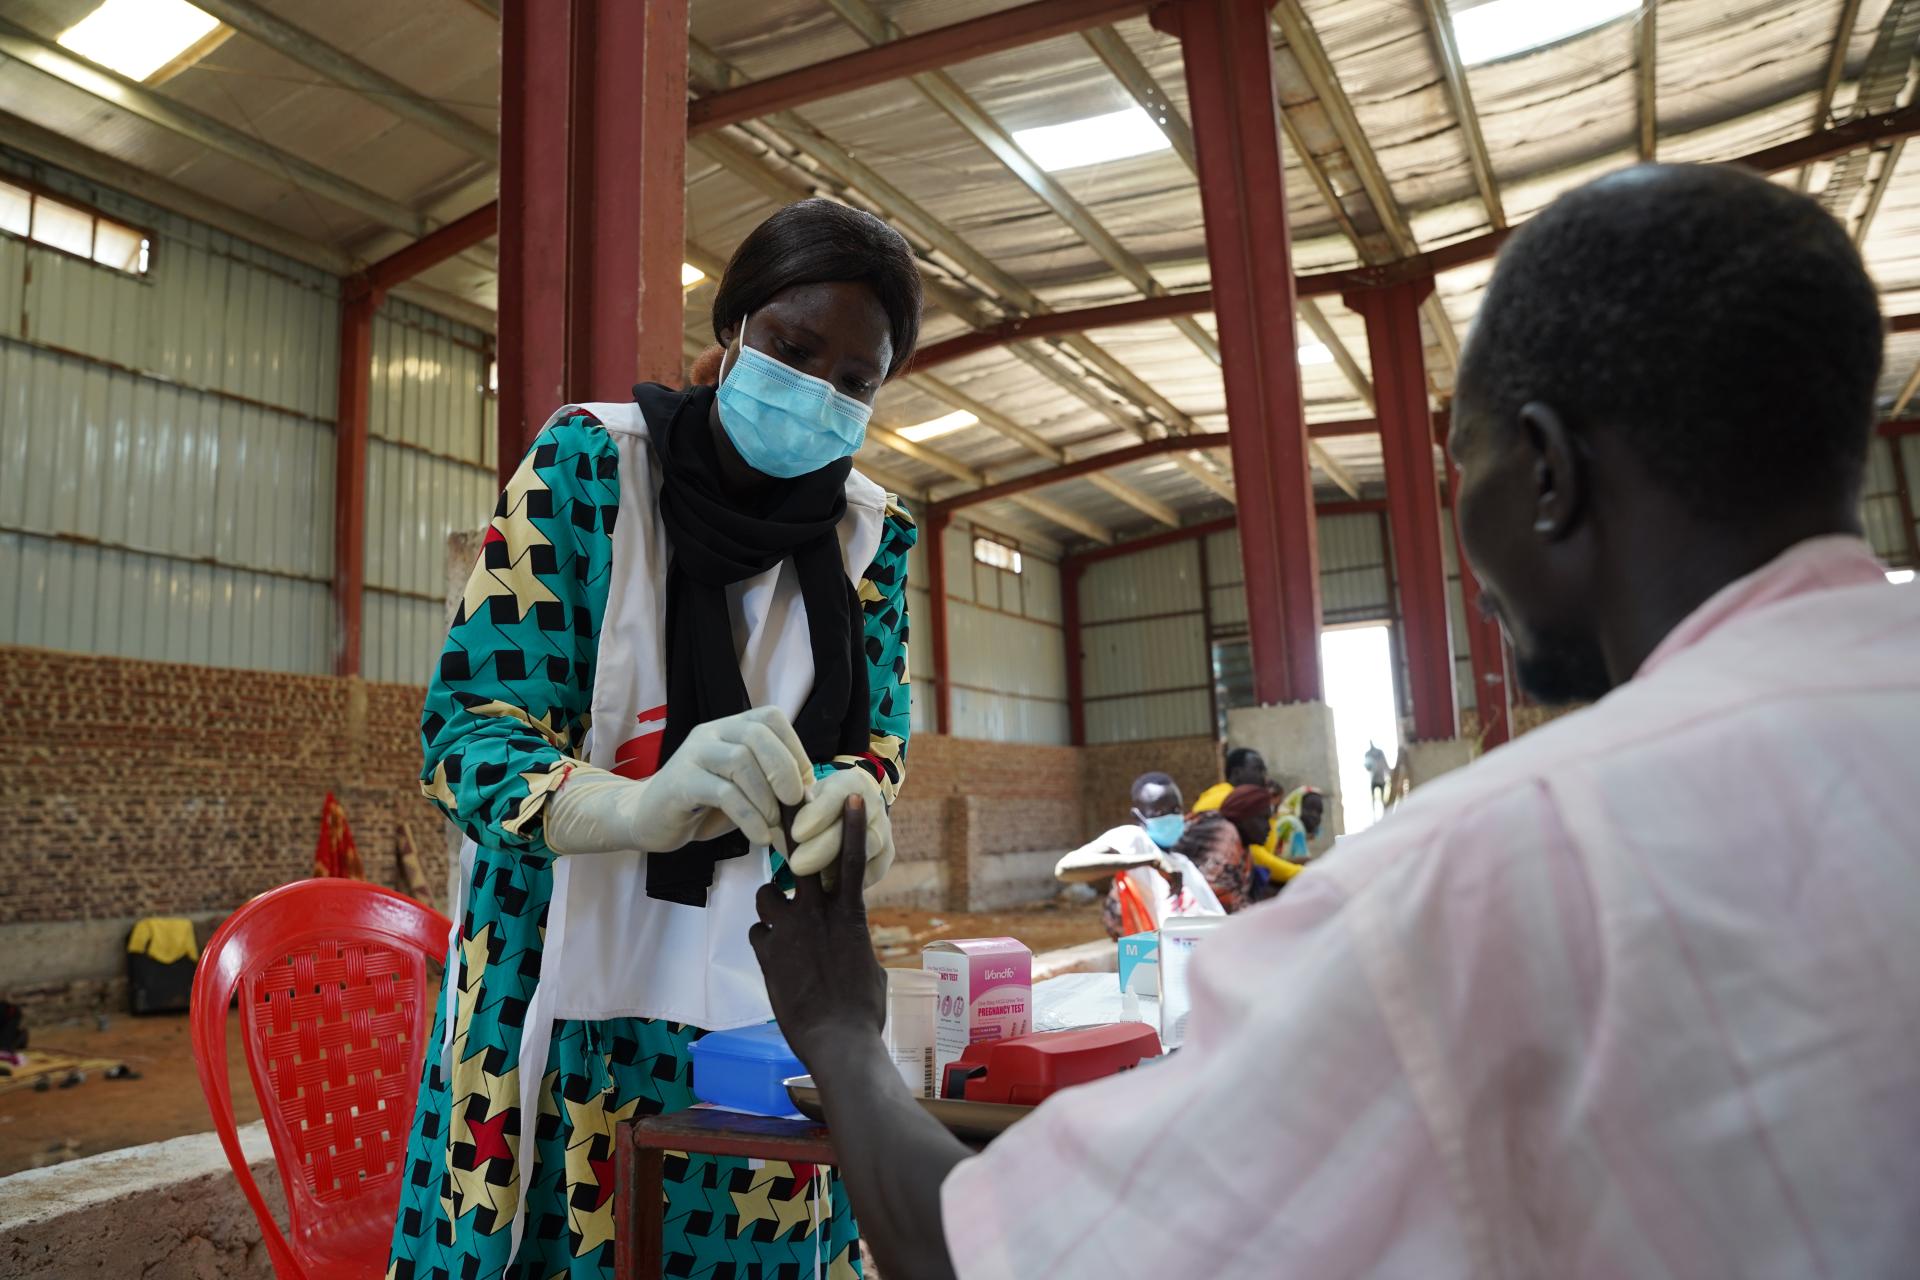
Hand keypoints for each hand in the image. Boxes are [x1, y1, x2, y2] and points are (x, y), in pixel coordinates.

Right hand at [626, 706, 810, 852]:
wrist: (649, 818)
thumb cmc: (704, 804)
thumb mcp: (745, 790)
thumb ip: (774, 787)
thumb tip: (813, 799)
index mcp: (731, 727)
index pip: (771, 718)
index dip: (794, 749)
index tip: (805, 786)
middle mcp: (712, 732)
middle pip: (757, 734)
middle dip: (784, 770)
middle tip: (795, 804)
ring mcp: (693, 754)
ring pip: (740, 760)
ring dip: (765, 796)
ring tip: (774, 825)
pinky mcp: (680, 782)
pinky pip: (721, 792)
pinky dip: (747, 816)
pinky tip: (758, 837)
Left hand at [750, 797, 887, 1067]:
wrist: (837, 1040)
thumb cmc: (865, 1011)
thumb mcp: (871, 971)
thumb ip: (859, 948)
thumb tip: (858, 952)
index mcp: (851, 915)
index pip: (851, 860)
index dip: (851, 826)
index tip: (849, 796)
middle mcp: (817, 914)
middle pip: (797, 860)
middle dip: (790, 844)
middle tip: (783, 828)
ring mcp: (789, 932)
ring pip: (767, 895)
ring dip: (772, 904)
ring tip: (780, 922)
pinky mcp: (768, 955)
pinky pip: (758, 934)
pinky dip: (765, 941)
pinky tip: (774, 960)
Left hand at [789, 766, 893, 887]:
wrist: (846, 809)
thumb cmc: (813, 806)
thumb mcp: (800, 799)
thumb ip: (790, 810)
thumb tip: (777, 817)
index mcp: (849, 783)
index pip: (833, 799)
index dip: (814, 818)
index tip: (796, 834)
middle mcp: (872, 804)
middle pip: (848, 832)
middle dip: (819, 851)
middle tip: (796, 866)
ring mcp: (883, 830)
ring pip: (860, 855)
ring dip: (832, 872)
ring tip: (807, 884)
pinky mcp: (887, 855)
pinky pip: (869, 875)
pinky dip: (847, 886)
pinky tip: (825, 887)